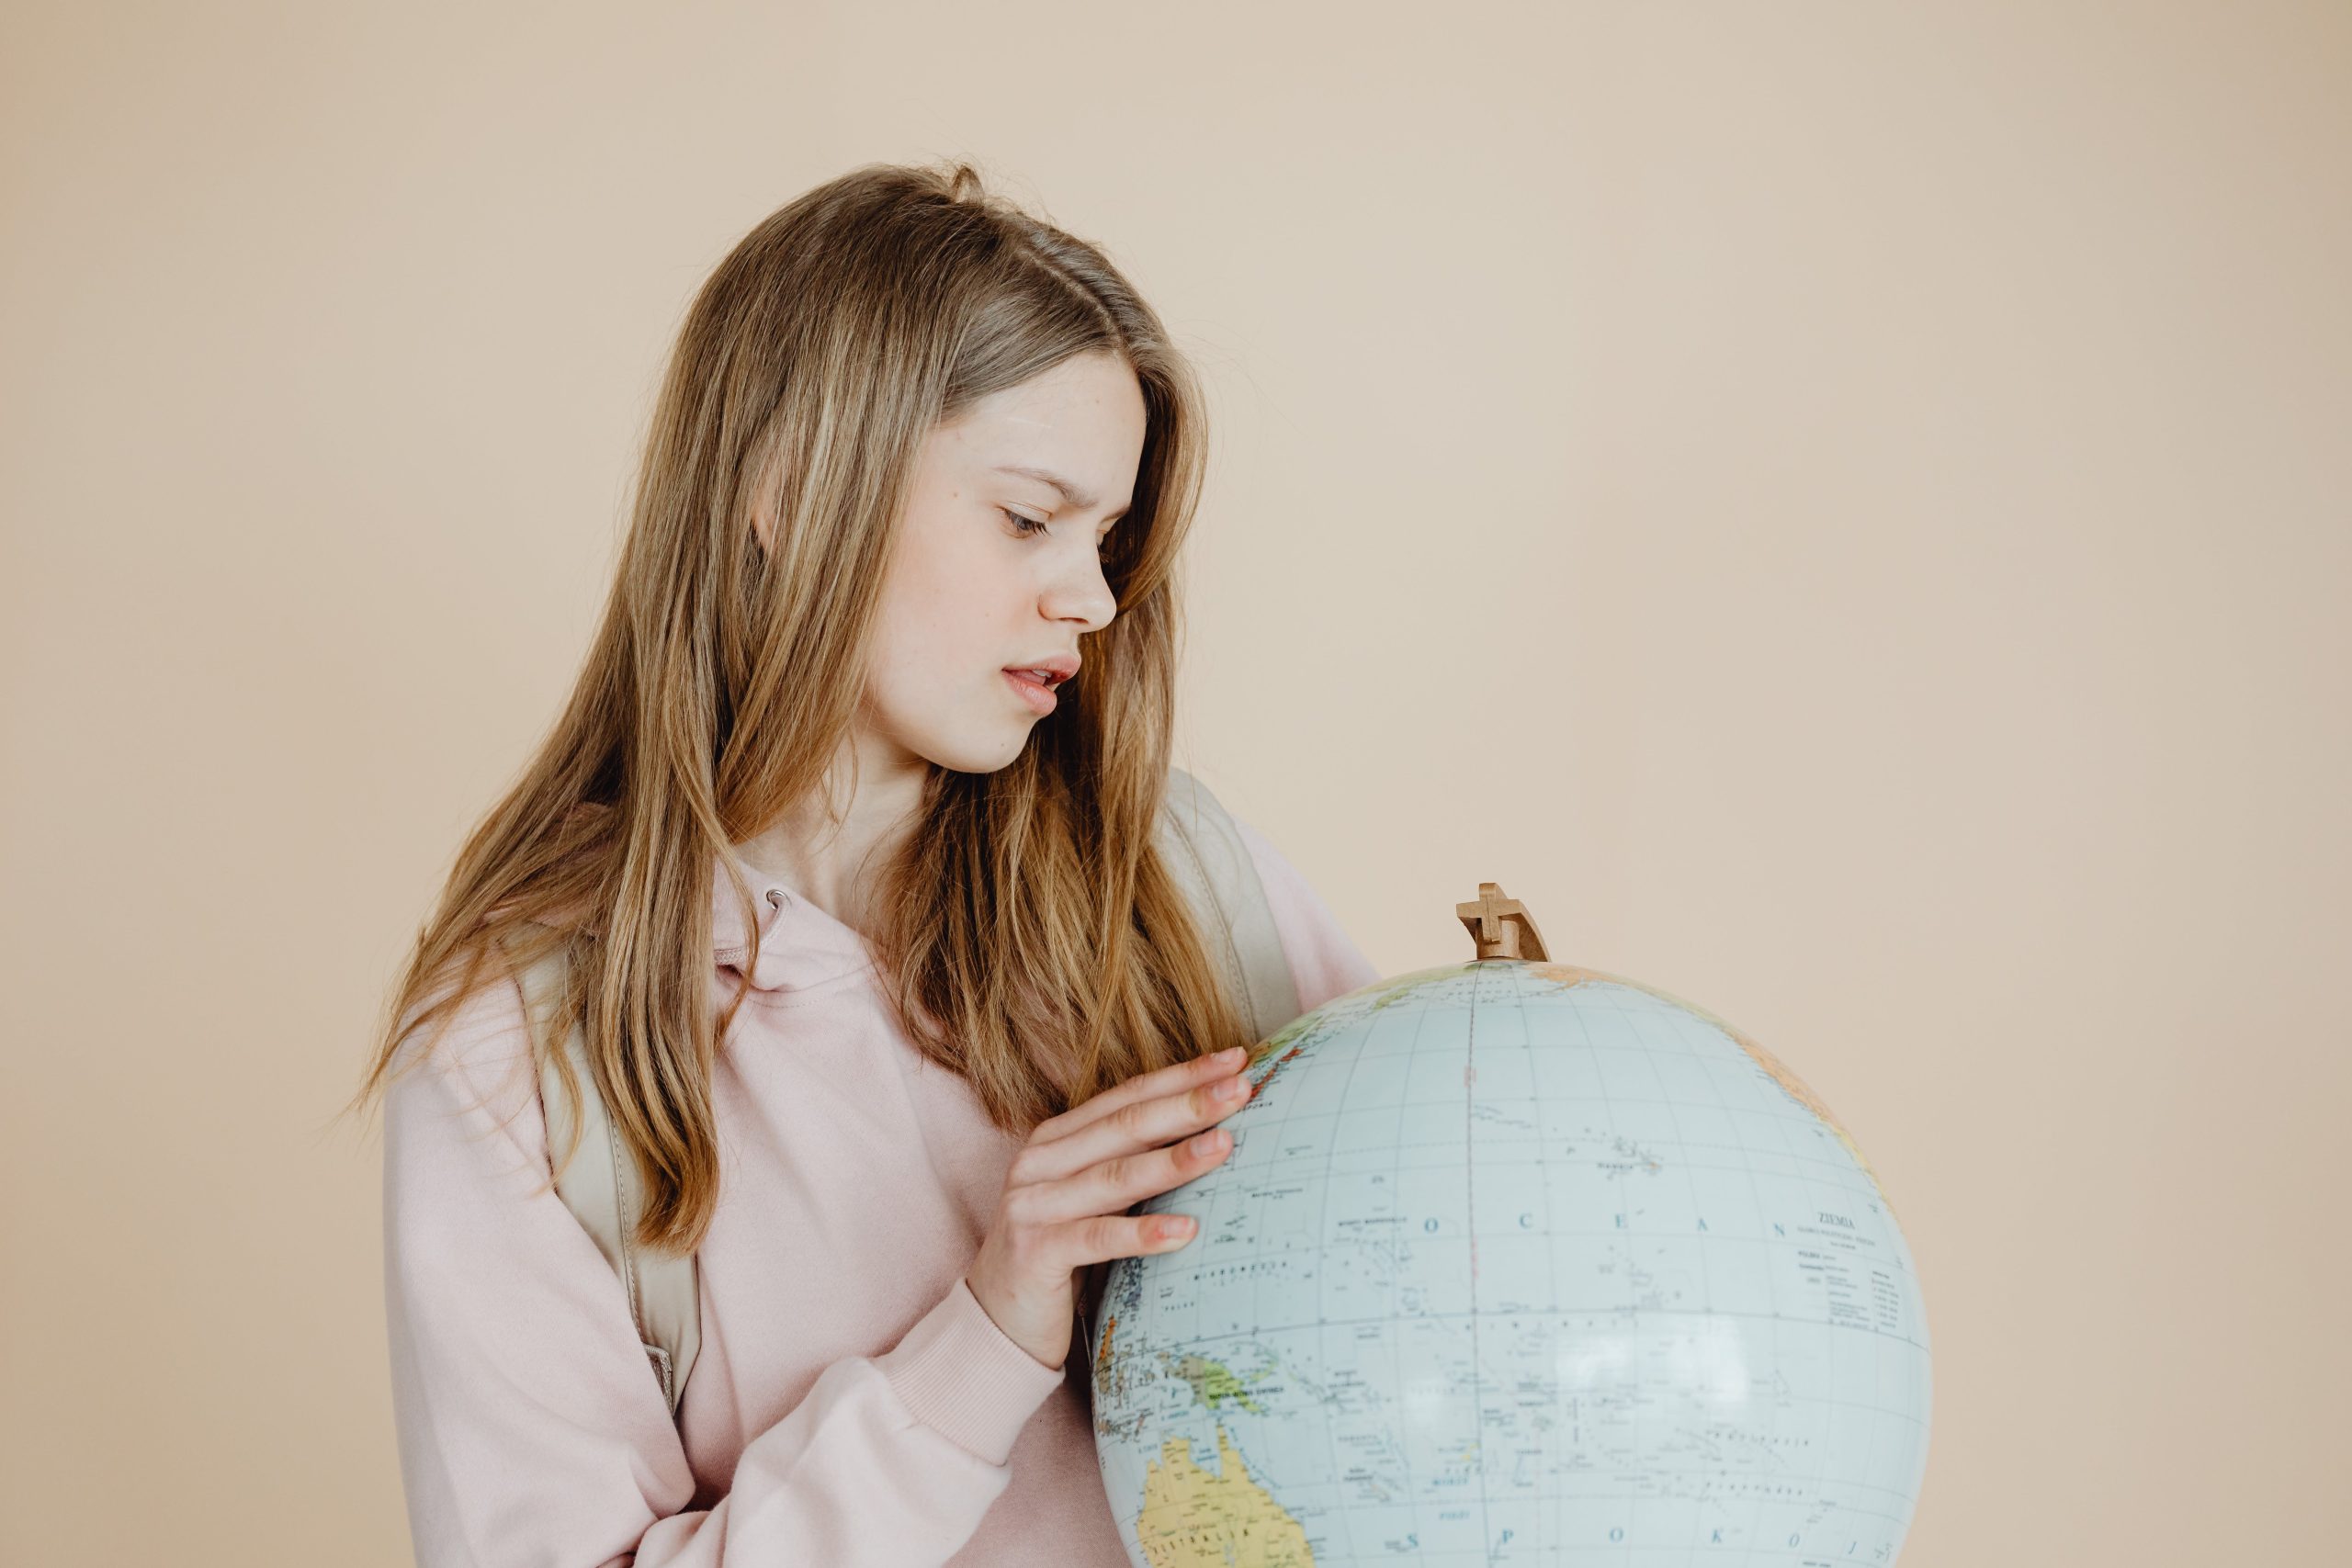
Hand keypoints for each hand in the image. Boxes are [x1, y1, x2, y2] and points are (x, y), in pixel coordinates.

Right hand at [965, 1044, 1255, 1368]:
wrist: (997, 1321)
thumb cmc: (1061, 1255)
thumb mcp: (1095, 1201)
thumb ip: (1133, 1166)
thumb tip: (1217, 1135)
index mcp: (1057, 1139)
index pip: (1127, 1098)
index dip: (1181, 1076)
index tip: (1235, 1060)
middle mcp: (1040, 1162)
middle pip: (1124, 1126)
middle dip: (1186, 1104)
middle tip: (1241, 1088)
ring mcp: (1032, 1206)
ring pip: (1114, 1177)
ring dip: (1173, 1160)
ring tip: (1224, 1146)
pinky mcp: (1034, 1253)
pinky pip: (1097, 1238)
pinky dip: (1142, 1233)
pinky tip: (1186, 1230)